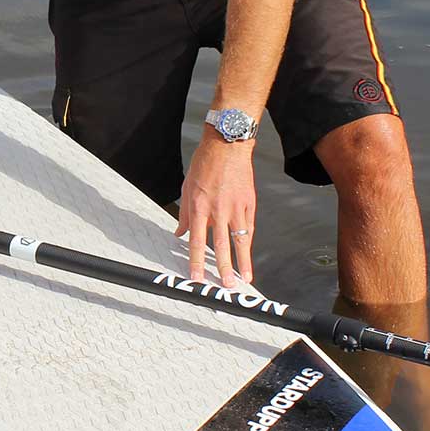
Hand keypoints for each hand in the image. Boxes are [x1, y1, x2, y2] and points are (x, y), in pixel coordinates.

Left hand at [175, 130, 256, 287]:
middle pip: (221, 245)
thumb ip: (184, 214)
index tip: (196, 278)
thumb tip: (179, 234)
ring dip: (243, 262)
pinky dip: (248, 243)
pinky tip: (247, 257)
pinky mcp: (249, 202)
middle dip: (223, 268)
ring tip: (245, 278)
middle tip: (227, 286)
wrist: (227, 144)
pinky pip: (249, 227)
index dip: (196, 262)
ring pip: (240, 240)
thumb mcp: (187, 188)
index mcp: (200, 206)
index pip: (196, 241)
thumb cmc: (204, 165)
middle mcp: (218, 209)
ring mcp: (236, 207)